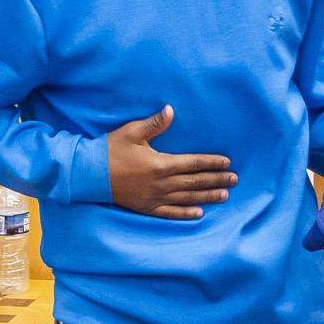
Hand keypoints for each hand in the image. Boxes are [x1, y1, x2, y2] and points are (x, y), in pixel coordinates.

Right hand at [107, 107, 236, 219]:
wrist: (88, 174)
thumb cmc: (110, 150)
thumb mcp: (132, 132)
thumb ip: (154, 123)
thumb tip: (171, 110)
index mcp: (161, 164)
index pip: (193, 163)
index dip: (212, 162)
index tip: (227, 163)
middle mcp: (161, 183)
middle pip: (195, 182)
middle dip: (216, 180)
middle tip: (234, 180)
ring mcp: (154, 198)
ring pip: (187, 198)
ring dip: (207, 196)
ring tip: (224, 195)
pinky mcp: (145, 208)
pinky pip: (169, 213)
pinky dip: (185, 214)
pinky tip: (199, 214)